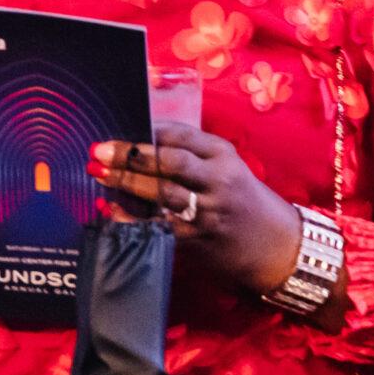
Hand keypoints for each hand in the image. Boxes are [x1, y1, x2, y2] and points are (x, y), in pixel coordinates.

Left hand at [87, 123, 306, 299]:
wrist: (274, 245)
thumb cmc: (241, 199)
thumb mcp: (225, 166)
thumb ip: (190, 153)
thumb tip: (138, 143)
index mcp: (223, 155)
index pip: (181, 135)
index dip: (147, 133)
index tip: (121, 129)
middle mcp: (217, 180)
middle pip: (168, 163)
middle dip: (130, 156)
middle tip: (100, 152)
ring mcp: (208, 211)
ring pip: (162, 194)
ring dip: (127, 184)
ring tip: (101, 175)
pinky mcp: (199, 238)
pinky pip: (160, 226)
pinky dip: (134, 218)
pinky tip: (114, 211)